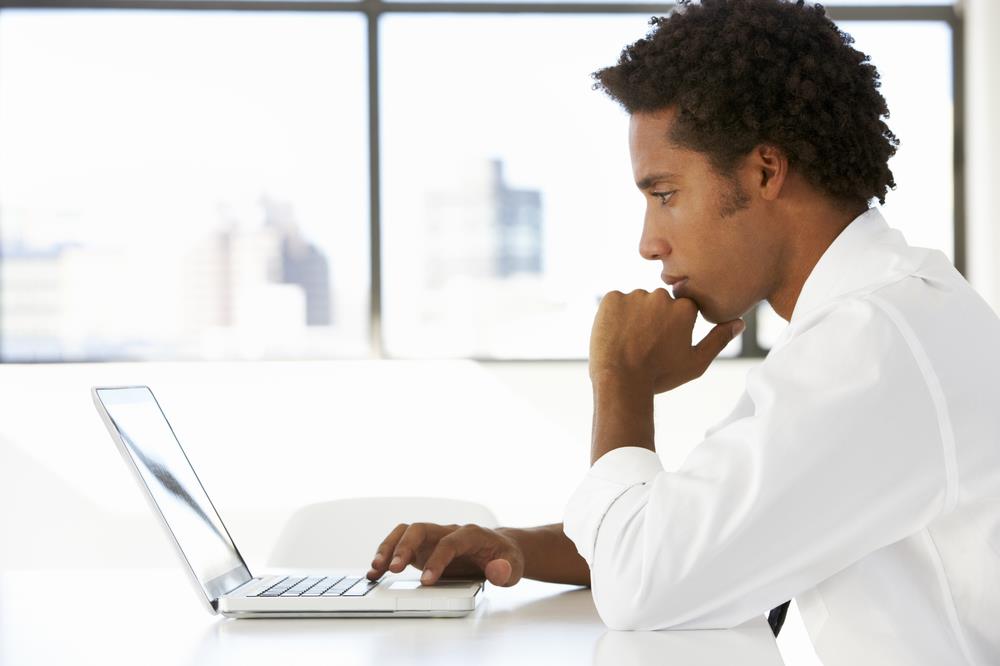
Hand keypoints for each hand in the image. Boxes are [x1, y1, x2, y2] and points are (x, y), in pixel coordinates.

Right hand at [366, 522, 524, 586]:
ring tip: (376, 569)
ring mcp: (433, 539)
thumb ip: (505, 569)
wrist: (500, 550)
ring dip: (389, 548)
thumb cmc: (505, 557)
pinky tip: (375, 572)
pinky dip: (386, 557)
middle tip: (394, 569)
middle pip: (420, 529)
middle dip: (405, 546)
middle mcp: (447, 531)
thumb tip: (497, 571)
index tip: (427, 580)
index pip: (450, 542)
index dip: (438, 559)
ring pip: (405, 533)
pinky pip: (400, 546)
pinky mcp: (423, 550)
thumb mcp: (513, 566)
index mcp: (470, 534)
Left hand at [589, 289, 744, 393]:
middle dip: (652, 320)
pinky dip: (614, 316)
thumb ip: (719, 339)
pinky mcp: (611, 298)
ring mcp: (635, 295)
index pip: (681, 310)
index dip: (671, 329)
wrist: (620, 381)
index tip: (662, 345)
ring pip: (636, 303)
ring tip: (628, 343)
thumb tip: (740, 323)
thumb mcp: (696, 362)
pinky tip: (615, 335)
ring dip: (633, 317)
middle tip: (643, 346)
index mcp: (685, 308)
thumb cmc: (659, 375)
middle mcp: (661, 296)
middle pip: (658, 304)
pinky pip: (614, 302)